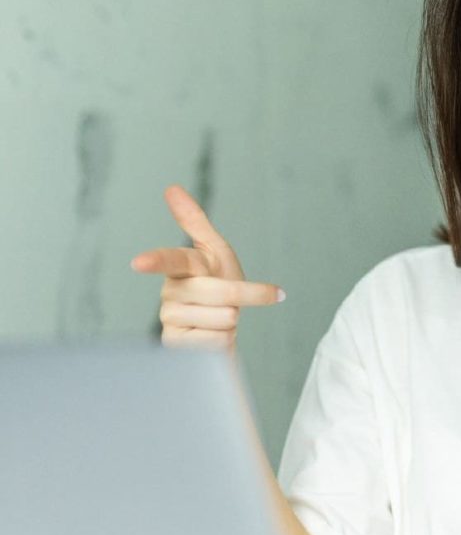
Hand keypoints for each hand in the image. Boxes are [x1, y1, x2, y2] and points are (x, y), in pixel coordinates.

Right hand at [130, 184, 282, 354]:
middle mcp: (170, 292)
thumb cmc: (216, 284)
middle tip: (247, 299)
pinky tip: (211, 338)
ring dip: (232, 320)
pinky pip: (219, 340)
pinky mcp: (177, 346)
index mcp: (181, 267)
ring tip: (219, 319)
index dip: (156, 260)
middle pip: (222, 292)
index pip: (171, 261)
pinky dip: (225, 340)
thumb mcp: (214, 252)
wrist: (217, 329)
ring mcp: (170, 321)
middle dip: (247, 295)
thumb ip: (194, 222)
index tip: (139, 262)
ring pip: (224, 317)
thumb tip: (171, 188)